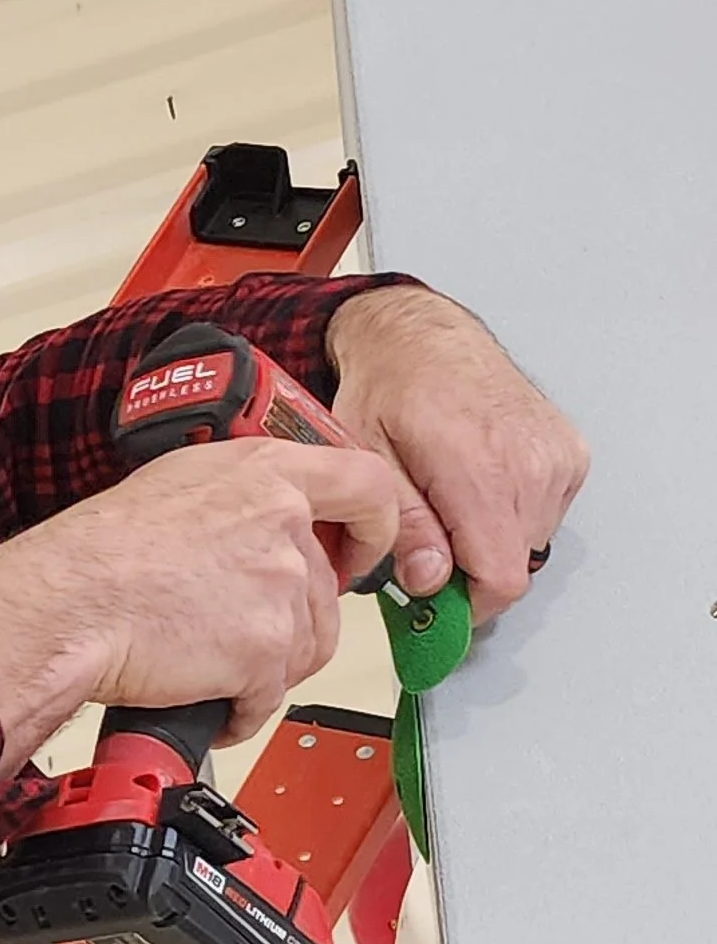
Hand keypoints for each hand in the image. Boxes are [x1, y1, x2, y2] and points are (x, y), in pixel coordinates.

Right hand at [0, 432, 420, 779]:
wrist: (67, 604)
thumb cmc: (99, 551)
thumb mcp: (180, 484)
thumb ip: (244, 496)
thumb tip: (269, 520)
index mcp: (267, 471)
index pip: (368, 484)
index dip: (375, 527)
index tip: (361, 553)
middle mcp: (285, 522)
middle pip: (328, 593)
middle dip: (290, 625)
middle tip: (238, 633)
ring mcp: (281, 587)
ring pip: (306, 649)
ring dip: (264, 669)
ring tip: (206, 664)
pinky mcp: (265, 650)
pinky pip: (270, 697)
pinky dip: (239, 709)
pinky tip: (201, 697)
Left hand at [326, 282, 586, 620]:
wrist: (424, 337)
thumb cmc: (390, 390)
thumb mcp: (370, 462)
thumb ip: (404, 527)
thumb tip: (431, 581)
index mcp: (480, 469)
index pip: (501, 580)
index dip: (466, 606)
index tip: (436, 604)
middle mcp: (531, 463)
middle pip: (513, 567)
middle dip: (468, 570)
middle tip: (428, 539)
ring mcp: (558, 457)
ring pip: (529, 545)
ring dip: (490, 541)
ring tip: (452, 499)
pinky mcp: (572, 454)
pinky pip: (546, 516)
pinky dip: (512, 515)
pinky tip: (481, 482)